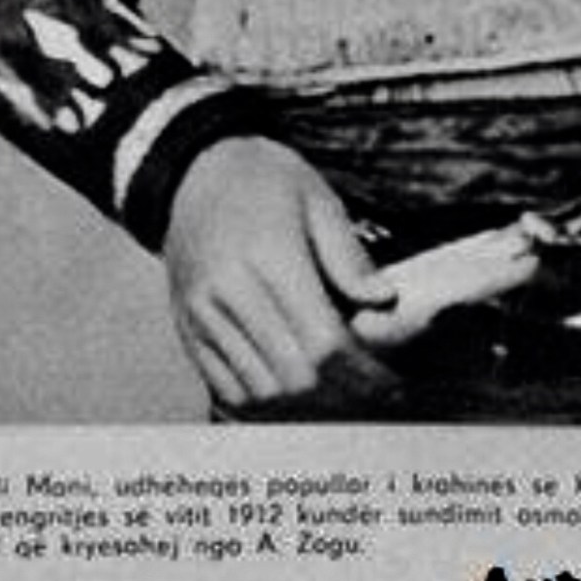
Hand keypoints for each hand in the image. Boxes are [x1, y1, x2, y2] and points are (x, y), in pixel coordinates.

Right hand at [164, 135, 397, 408]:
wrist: (193, 173)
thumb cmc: (264, 180)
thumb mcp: (317, 199)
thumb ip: (348, 255)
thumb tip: (383, 300)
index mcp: (268, 255)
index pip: (321, 340)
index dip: (362, 371)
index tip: (392, 381)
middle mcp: (228, 292)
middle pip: (293, 375)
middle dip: (342, 396)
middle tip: (376, 396)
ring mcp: (203, 317)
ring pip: (261, 391)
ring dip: (308, 408)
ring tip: (345, 401)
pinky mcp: (188, 332)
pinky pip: (227, 389)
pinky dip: (267, 404)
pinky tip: (300, 398)